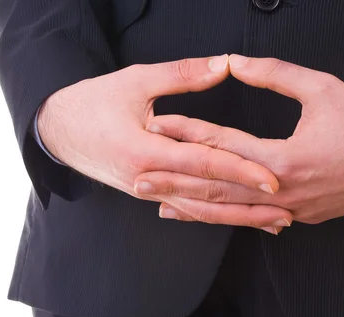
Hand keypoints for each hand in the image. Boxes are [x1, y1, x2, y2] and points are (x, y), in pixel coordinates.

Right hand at [37, 55, 292, 229]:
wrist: (57, 131)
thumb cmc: (92, 103)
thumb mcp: (135, 81)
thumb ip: (182, 75)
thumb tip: (224, 65)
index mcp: (145, 151)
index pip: (203, 164)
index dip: (240, 171)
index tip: (273, 178)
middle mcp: (148, 180)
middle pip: (207, 197)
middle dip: (249, 206)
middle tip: (286, 211)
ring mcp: (149, 192)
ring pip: (201, 211)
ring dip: (239, 219)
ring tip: (273, 223)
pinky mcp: (151, 194)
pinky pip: (188, 209)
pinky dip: (217, 215)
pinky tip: (240, 219)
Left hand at [135, 55, 343, 226]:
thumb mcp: (322, 89)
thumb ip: (274, 74)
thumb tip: (234, 60)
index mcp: (285, 158)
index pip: (223, 145)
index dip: (188, 131)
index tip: (158, 122)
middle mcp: (283, 191)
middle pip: (217, 188)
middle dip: (175, 181)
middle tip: (137, 177)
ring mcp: (291, 210)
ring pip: (232, 213)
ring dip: (194, 207)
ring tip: (159, 203)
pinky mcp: (300, 217)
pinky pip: (255, 220)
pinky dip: (226, 218)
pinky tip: (207, 216)